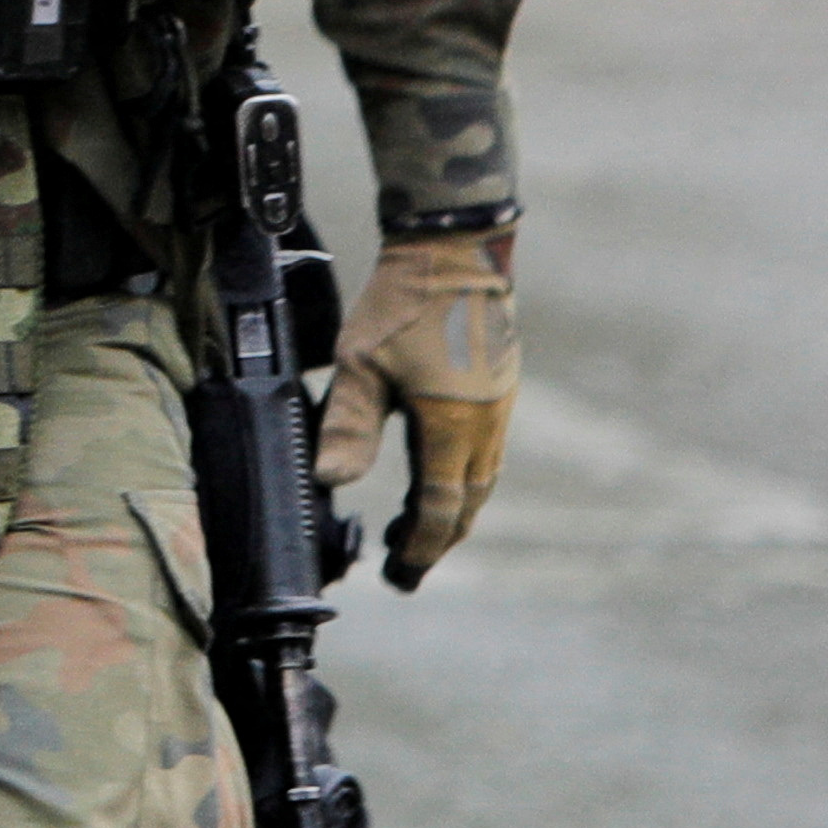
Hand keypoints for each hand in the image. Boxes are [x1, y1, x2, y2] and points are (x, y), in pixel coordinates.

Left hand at [317, 227, 516, 587]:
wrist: (456, 253)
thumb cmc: (404, 305)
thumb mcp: (361, 365)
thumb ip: (347, 425)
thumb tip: (330, 482)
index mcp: (453, 427)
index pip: (439, 507)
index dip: (419, 546)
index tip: (399, 574)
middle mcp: (485, 426)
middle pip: (466, 503)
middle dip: (436, 540)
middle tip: (405, 568)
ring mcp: (497, 408)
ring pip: (479, 479)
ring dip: (449, 511)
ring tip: (412, 531)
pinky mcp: (497, 391)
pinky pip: (483, 453)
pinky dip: (460, 478)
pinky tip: (435, 475)